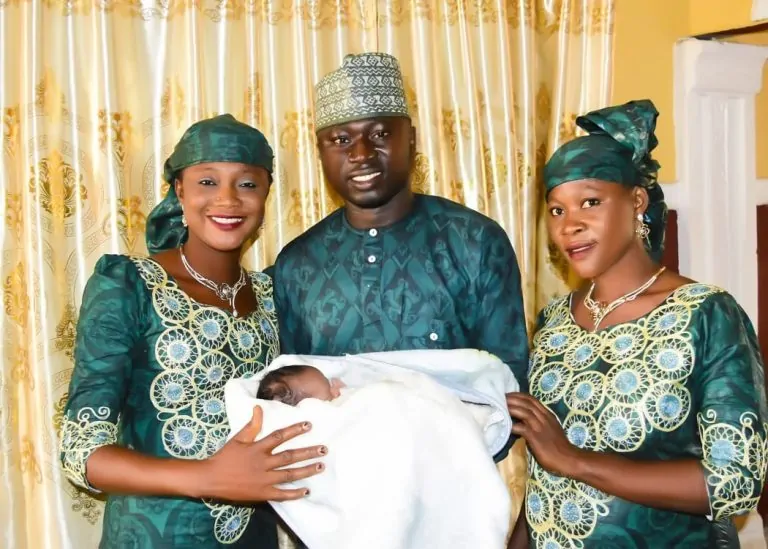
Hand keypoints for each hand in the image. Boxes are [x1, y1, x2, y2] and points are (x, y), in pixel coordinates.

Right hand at [201, 406, 326, 501]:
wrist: (210, 478)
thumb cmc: (225, 456)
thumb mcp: (238, 438)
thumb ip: (251, 425)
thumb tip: (259, 407)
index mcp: (257, 448)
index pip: (279, 437)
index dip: (294, 430)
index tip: (309, 425)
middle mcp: (263, 463)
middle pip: (289, 457)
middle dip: (307, 452)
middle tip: (324, 449)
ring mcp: (263, 480)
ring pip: (289, 474)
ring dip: (306, 470)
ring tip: (320, 466)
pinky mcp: (262, 493)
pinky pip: (281, 494)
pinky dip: (294, 494)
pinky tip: (306, 491)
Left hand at [506, 393, 578, 477]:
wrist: (568, 459)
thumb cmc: (559, 447)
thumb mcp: (551, 429)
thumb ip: (540, 422)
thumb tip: (525, 420)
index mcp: (547, 415)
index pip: (532, 400)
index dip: (519, 396)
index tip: (509, 395)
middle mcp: (543, 418)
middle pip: (526, 402)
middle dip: (512, 398)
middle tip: (500, 397)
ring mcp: (539, 427)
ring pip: (524, 411)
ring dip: (511, 408)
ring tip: (500, 407)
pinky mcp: (535, 437)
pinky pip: (521, 428)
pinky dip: (512, 425)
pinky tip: (504, 425)